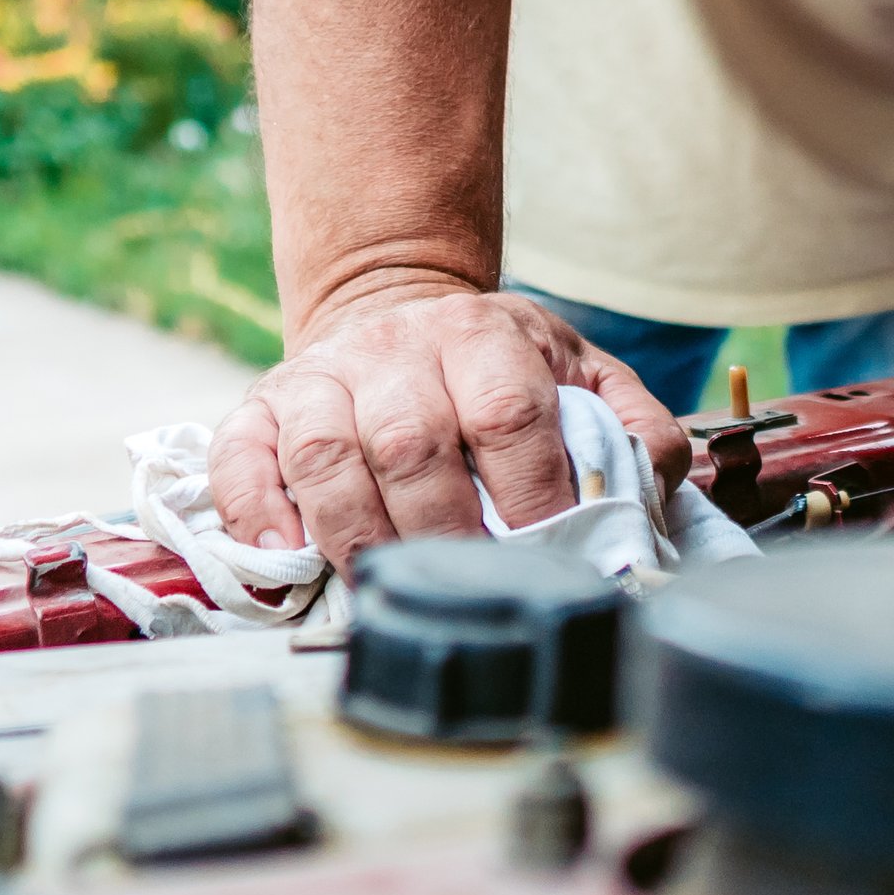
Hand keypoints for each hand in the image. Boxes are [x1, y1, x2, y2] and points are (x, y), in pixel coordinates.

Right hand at [208, 282, 690, 556]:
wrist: (393, 307)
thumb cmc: (494, 366)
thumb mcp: (574, 367)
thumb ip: (626, 420)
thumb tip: (650, 487)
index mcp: (482, 336)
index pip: (508, 414)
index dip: (530, 493)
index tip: (549, 554)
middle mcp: (396, 348)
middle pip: (413, 444)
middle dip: (443, 530)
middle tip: (467, 584)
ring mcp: (322, 375)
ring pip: (327, 454)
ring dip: (355, 533)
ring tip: (384, 586)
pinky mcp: (262, 404)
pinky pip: (242, 455)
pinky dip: (256, 508)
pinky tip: (285, 555)